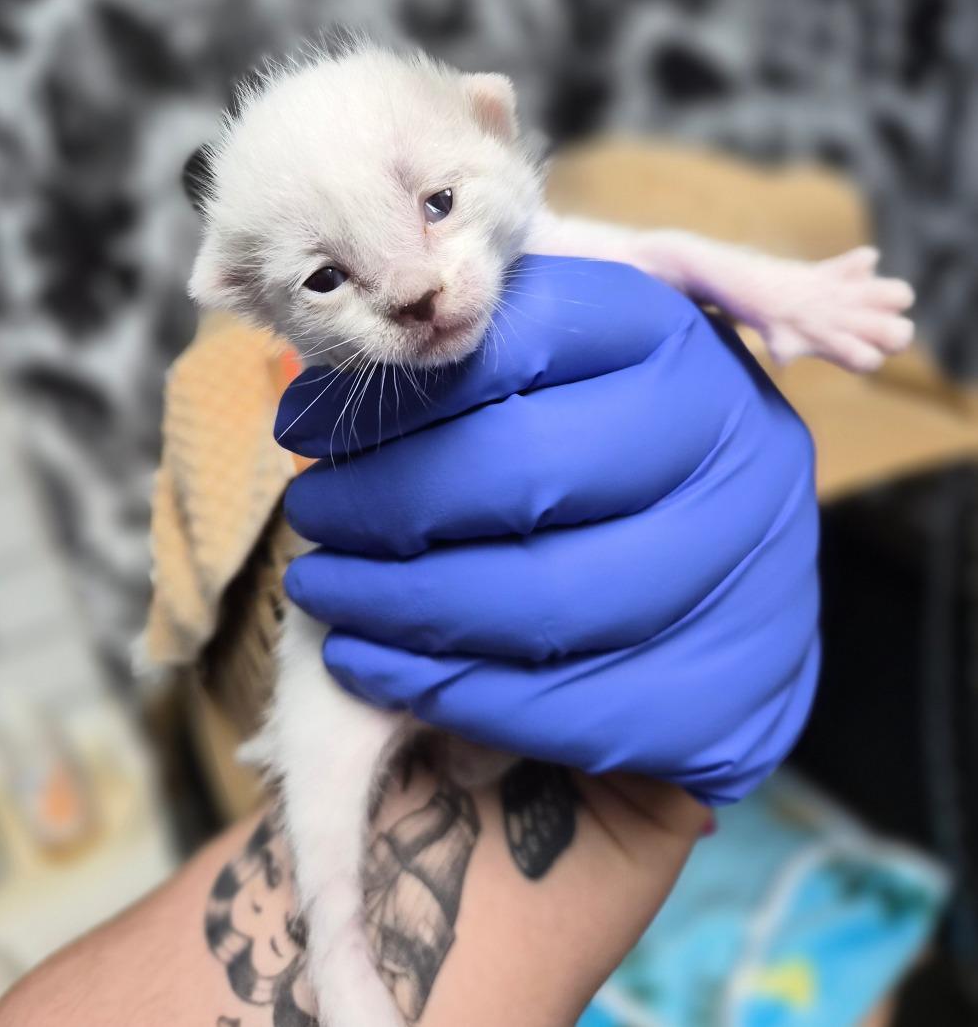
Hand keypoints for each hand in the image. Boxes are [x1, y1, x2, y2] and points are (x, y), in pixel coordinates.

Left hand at [276, 255, 819, 804]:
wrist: (710, 597)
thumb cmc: (602, 471)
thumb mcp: (558, 381)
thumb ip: (470, 367)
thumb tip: (322, 389)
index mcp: (680, 344)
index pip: (521, 342)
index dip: (396, 391)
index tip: (302, 427)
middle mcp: (734, 446)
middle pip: (528, 472)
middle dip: (388, 501)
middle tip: (312, 513)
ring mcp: (744, 576)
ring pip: (540, 600)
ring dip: (399, 603)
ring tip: (324, 588)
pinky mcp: (722, 692)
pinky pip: (560, 705)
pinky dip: (443, 688)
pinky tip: (373, 665)